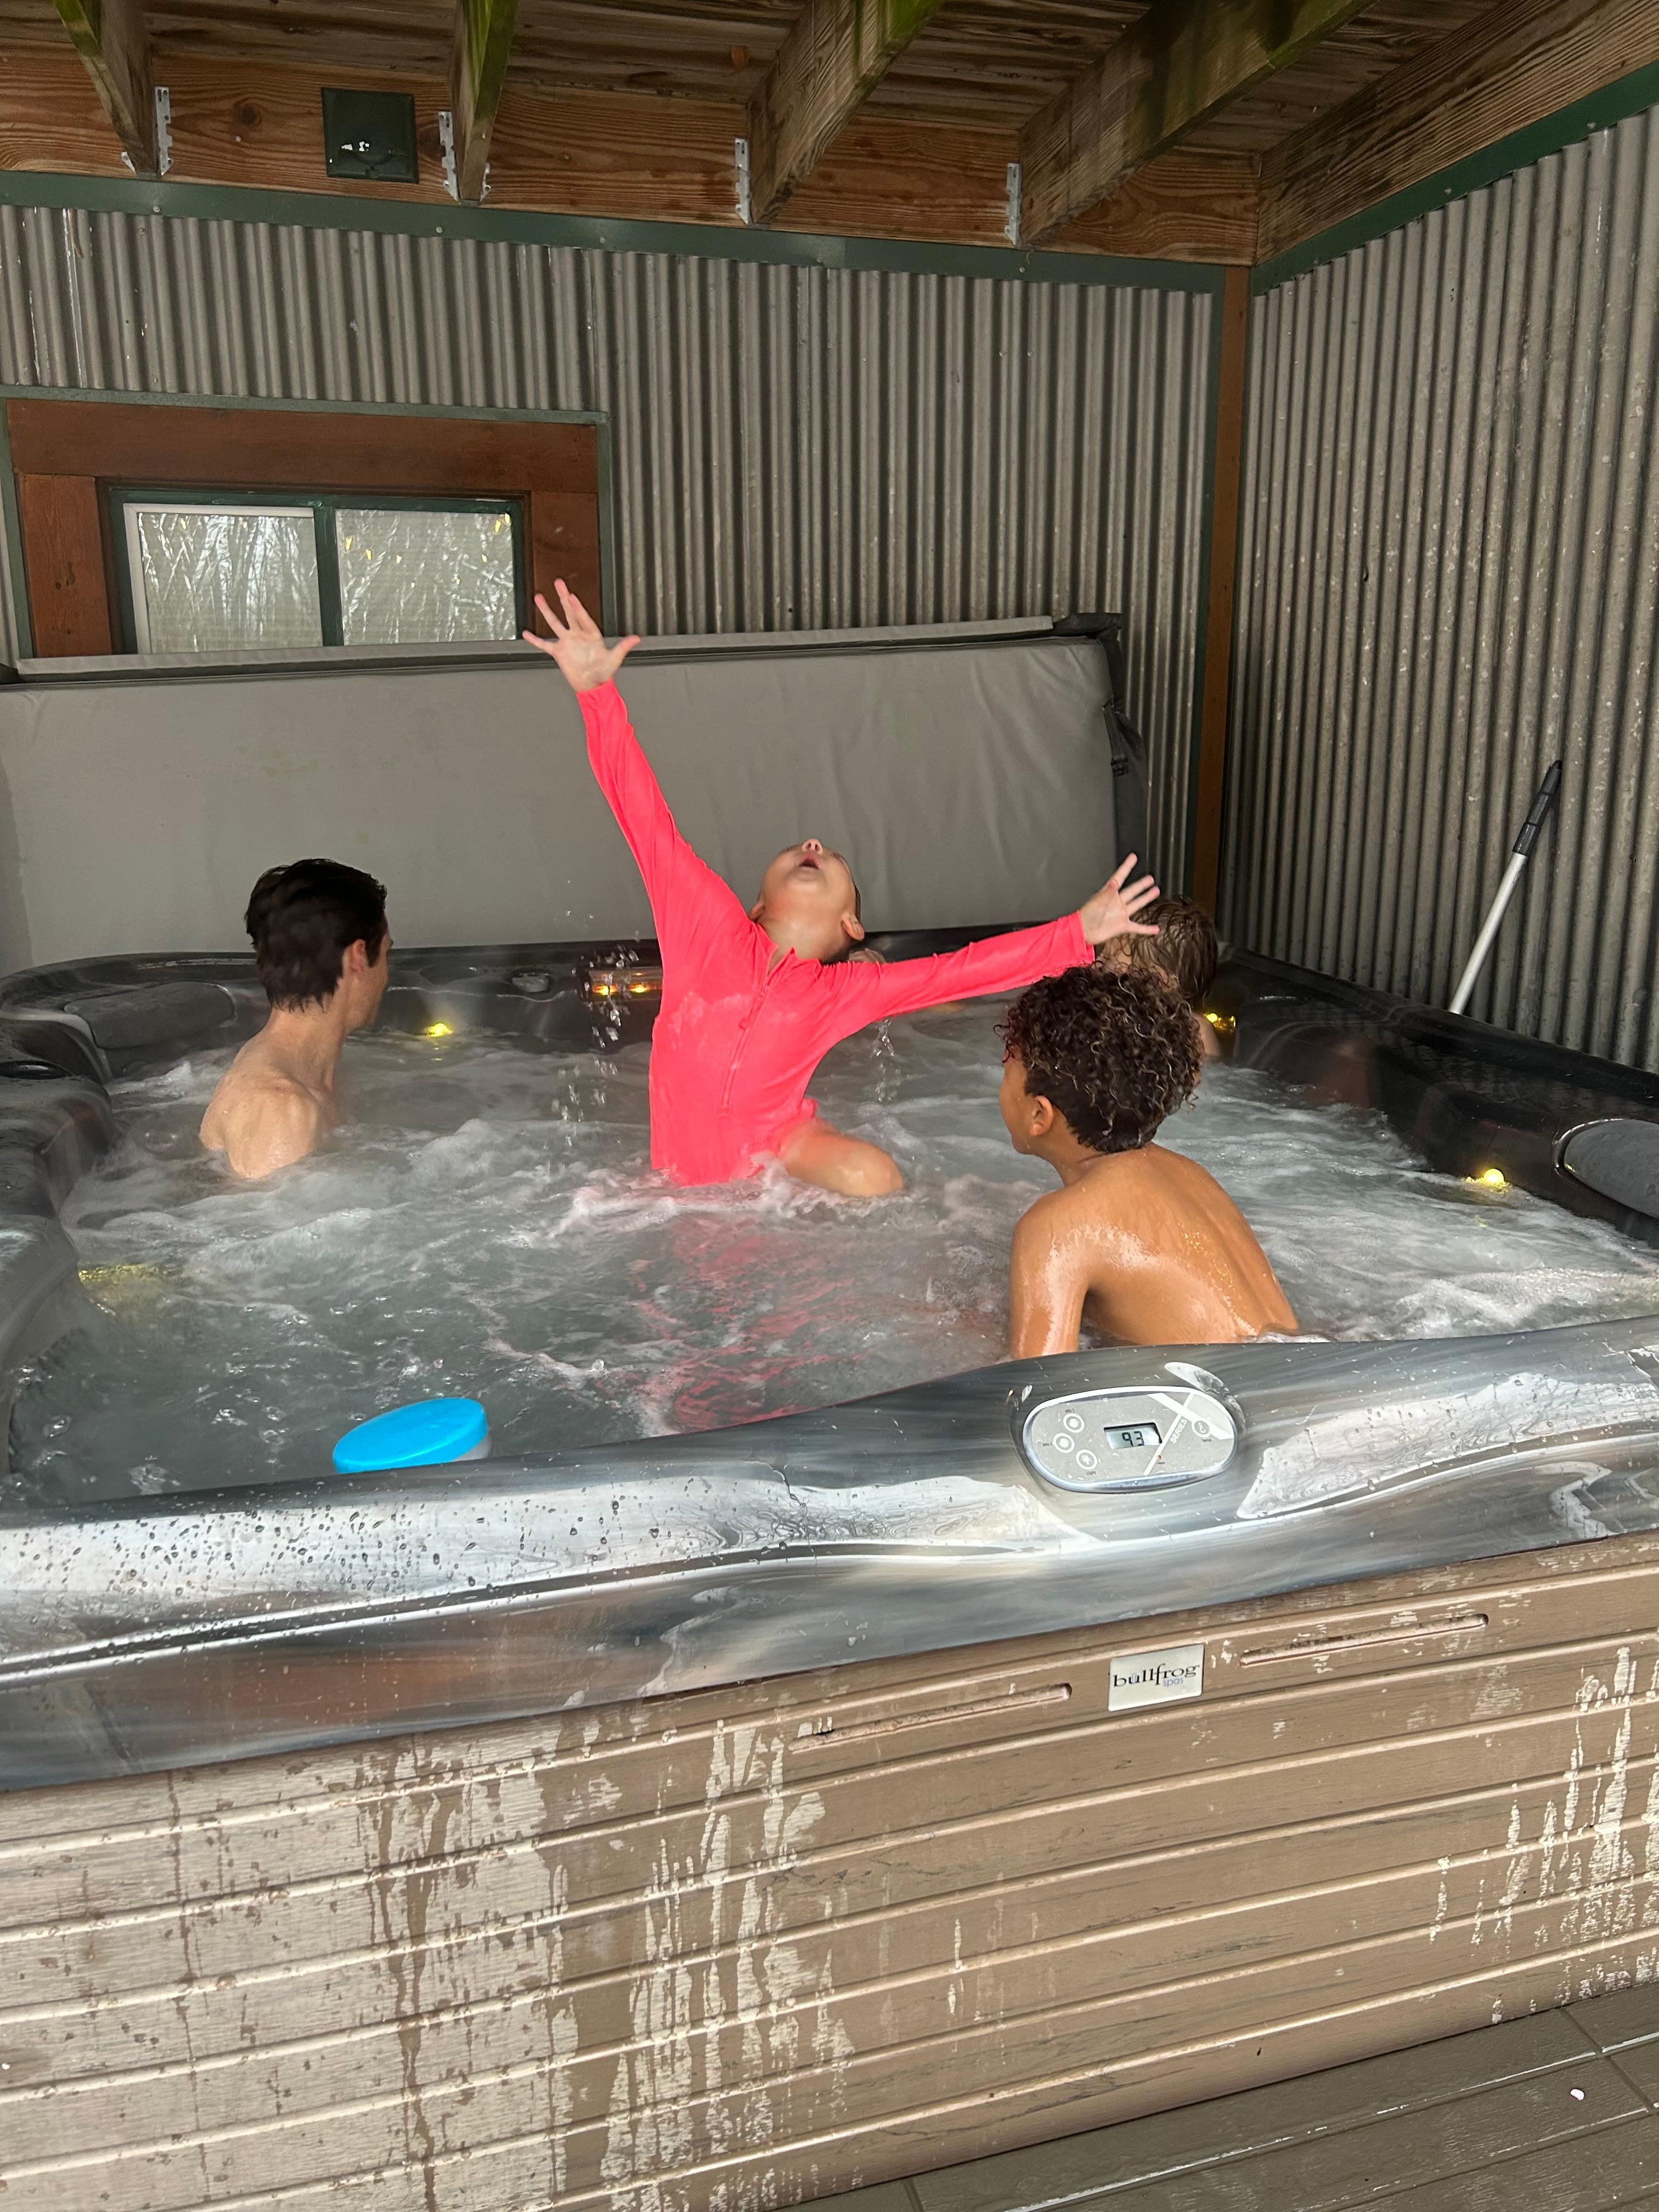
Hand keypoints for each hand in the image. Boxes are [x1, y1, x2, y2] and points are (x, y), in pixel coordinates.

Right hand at [521, 581, 640, 692]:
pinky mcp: (559, 653)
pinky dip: (535, 640)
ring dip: (547, 611)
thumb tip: (636, 638)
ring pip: (555, 623)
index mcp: (591, 635)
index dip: (578, 607)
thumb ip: (623, 647)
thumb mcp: (614, 659)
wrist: (592, 686)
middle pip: (569, 613)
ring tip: (539, 597)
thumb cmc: (604, 673)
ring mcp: (567, 643)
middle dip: (563, 598)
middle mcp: (578, 635)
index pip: (583, 617)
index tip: (572, 596)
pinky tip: (526, 633)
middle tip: (558, 583)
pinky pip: (544, 645)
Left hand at [1077, 854, 1159, 946]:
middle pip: (1132, 890)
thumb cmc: (1086, 916)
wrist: (1084, 932)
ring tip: (1155, 891)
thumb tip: (1114, 882)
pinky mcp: (1122, 926)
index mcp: (1109, 894)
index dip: (1126, 867)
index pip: (1120, 876)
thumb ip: (1107, 892)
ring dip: (1146, 898)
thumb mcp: (1097, 902)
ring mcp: (1120, 914)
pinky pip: (1138, 927)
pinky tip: (1155, 928)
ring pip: (1137, 904)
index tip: (1133, 858)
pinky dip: (1147, 929)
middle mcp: (1117, 902)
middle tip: (1150, 878)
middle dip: (1141, 884)